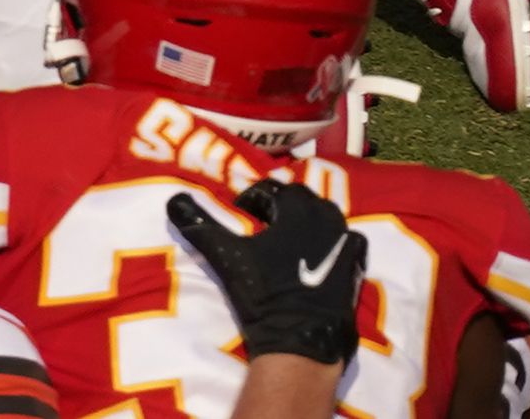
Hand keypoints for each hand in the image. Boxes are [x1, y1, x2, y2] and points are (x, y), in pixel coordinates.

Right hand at [167, 179, 367, 364]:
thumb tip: (172, 199)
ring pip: (329, 216)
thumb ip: (199, 224)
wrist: (301, 340)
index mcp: (295, 211)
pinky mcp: (356, 268)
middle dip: (282, 203)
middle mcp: (325, 220)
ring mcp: (345, 244)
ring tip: (290, 234)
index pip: (272, 189)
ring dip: (309, 218)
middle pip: (303, 198)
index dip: (252, 197)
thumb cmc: (263, 295)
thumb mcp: (226, 256)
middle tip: (262, 220)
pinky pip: (350, 240)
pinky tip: (321, 254)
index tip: (239, 211)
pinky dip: (335, 239)